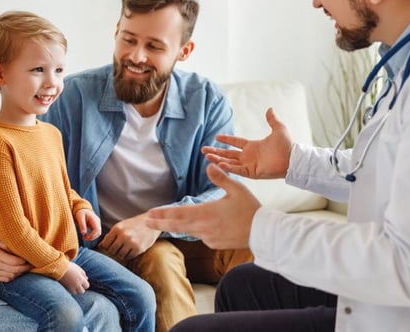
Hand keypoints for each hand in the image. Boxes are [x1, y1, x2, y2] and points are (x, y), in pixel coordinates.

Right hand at [0, 237, 30, 281]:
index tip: (29, 258)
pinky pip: (6, 279)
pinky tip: (17, 272)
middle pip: (15, 270)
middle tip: (31, 264)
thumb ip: (4, 243)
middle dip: (25, 268)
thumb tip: (16, 247)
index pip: (14, 261)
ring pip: (12, 276)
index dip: (23, 261)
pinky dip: (13, 276)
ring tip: (25, 268)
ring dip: (20, 273)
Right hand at [59, 262, 89, 294]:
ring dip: (76, 290)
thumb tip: (87, 278)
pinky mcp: (66, 288)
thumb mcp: (78, 269)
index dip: (85, 284)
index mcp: (81, 279)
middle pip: (82, 291)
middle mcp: (77, 285)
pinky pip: (70, 292)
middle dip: (81, 289)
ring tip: (73, 285)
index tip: (83, 282)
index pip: (87, 286)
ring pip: (76, 293)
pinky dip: (71, 290)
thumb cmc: (70, 267)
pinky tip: (69, 286)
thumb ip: (83, 274)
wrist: (59, 268)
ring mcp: (71, 287)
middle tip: (78, 284)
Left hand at [76, 209, 100, 240]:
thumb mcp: (80, 217)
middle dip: (92, 237)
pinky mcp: (96, 226)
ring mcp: (97, 224)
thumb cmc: (81, 212)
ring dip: (92, 237)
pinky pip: (96, 232)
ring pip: (98, 233)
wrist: (83, 209)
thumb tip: (83, 233)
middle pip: (98, 232)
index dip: (92, 235)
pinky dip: (92, 235)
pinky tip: (86, 235)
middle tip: (84, 238)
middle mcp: (97, 222)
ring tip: (84, 237)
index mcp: (94, 219)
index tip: (84, 236)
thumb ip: (82, 225)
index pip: (97, 230)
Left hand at [98, 213, 160, 259]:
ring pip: (120, 255)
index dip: (105, 247)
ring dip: (121, 254)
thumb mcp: (121, 225)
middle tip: (118, 248)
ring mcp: (131, 242)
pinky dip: (129, 255)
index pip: (104, 244)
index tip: (109, 247)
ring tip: (125, 248)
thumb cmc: (134, 224)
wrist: (151, 222)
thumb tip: (101, 246)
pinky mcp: (139, 248)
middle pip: (111, 251)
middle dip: (113, 251)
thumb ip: (112, 234)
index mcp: (117, 228)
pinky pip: (129, 257)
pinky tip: (132, 249)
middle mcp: (123, 235)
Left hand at [146, 165, 260, 248]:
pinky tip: (195, 227)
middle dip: (161, 223)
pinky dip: (194, 231)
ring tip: (161, 224)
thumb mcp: (237, 189)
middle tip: (147, 221)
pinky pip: (200, 236)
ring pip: (187, 231)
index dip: (163, 213)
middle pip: (177, 225)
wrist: (262, 232)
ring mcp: (208, 237)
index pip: (179, 213)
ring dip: (174, 227)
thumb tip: (209, 164)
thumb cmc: (251, 209)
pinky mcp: (214, 244)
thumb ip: (221, 177)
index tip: (150, 213)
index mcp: (207, 212)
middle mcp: (204, 227)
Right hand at [202, 108, 293, 178]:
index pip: (235, 142)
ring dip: (218, 159)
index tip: (216, 136)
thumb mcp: (278, 129)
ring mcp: (249, 165)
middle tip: (203, 150)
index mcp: (253, 146)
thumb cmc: (287, 145)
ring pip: (229, 162)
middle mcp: (249, 156)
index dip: (226, 139)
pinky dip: (228, 167)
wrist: (292, 158)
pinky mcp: (251, 172)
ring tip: (206, 156)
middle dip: (216, 151)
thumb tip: (270, 109)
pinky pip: (237, 170)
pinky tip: (219, 163)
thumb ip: (272, 120)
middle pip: (228, 154)